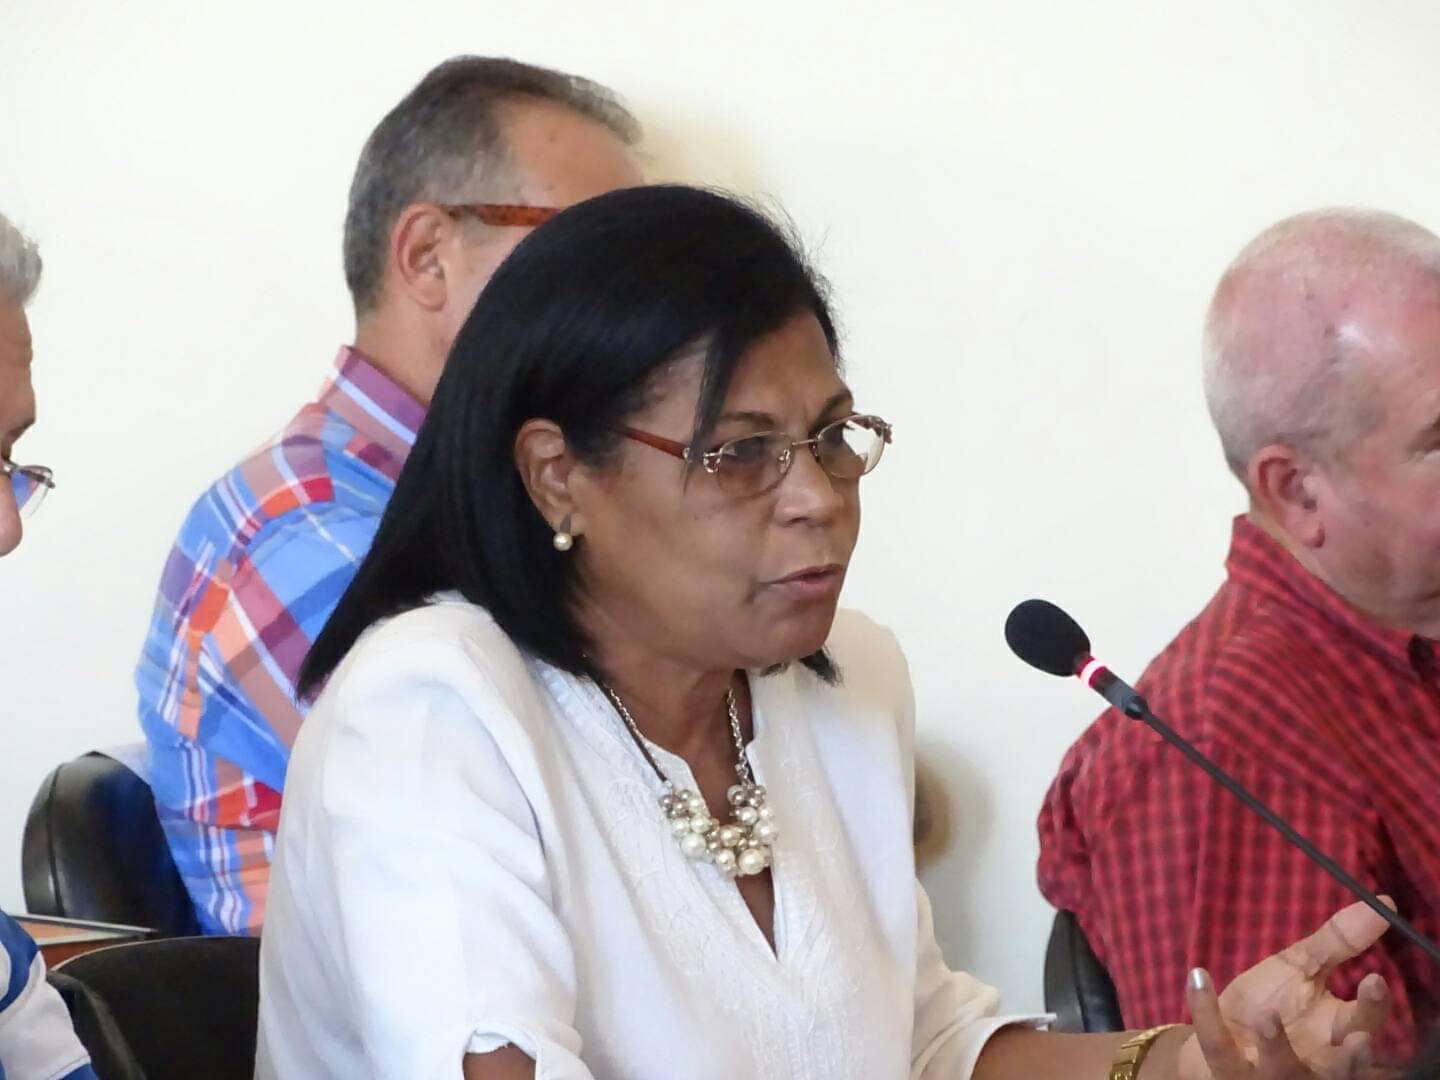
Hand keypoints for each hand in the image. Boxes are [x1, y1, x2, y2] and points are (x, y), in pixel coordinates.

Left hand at [1176, 900, 1393, 1078]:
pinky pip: (1216, 1046)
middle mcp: (1310, 1063)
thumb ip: (1338, 943)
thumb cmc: (1270, 1004)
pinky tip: (1197, 976)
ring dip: (1276, 1046)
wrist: (1218, 1040)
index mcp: (1333, 1034)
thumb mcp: (1301, 970)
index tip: (1374, 979)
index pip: (1363, 1025)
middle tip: (1358, 1036)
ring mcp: (1268, 1072)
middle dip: (1351, 1057)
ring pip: (1281, 1070)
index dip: (1372, 1008)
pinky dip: (1205, 1012)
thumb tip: (1383, 903)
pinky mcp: (1226, 1068)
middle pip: (1339, 1068)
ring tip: (1268, 1018)